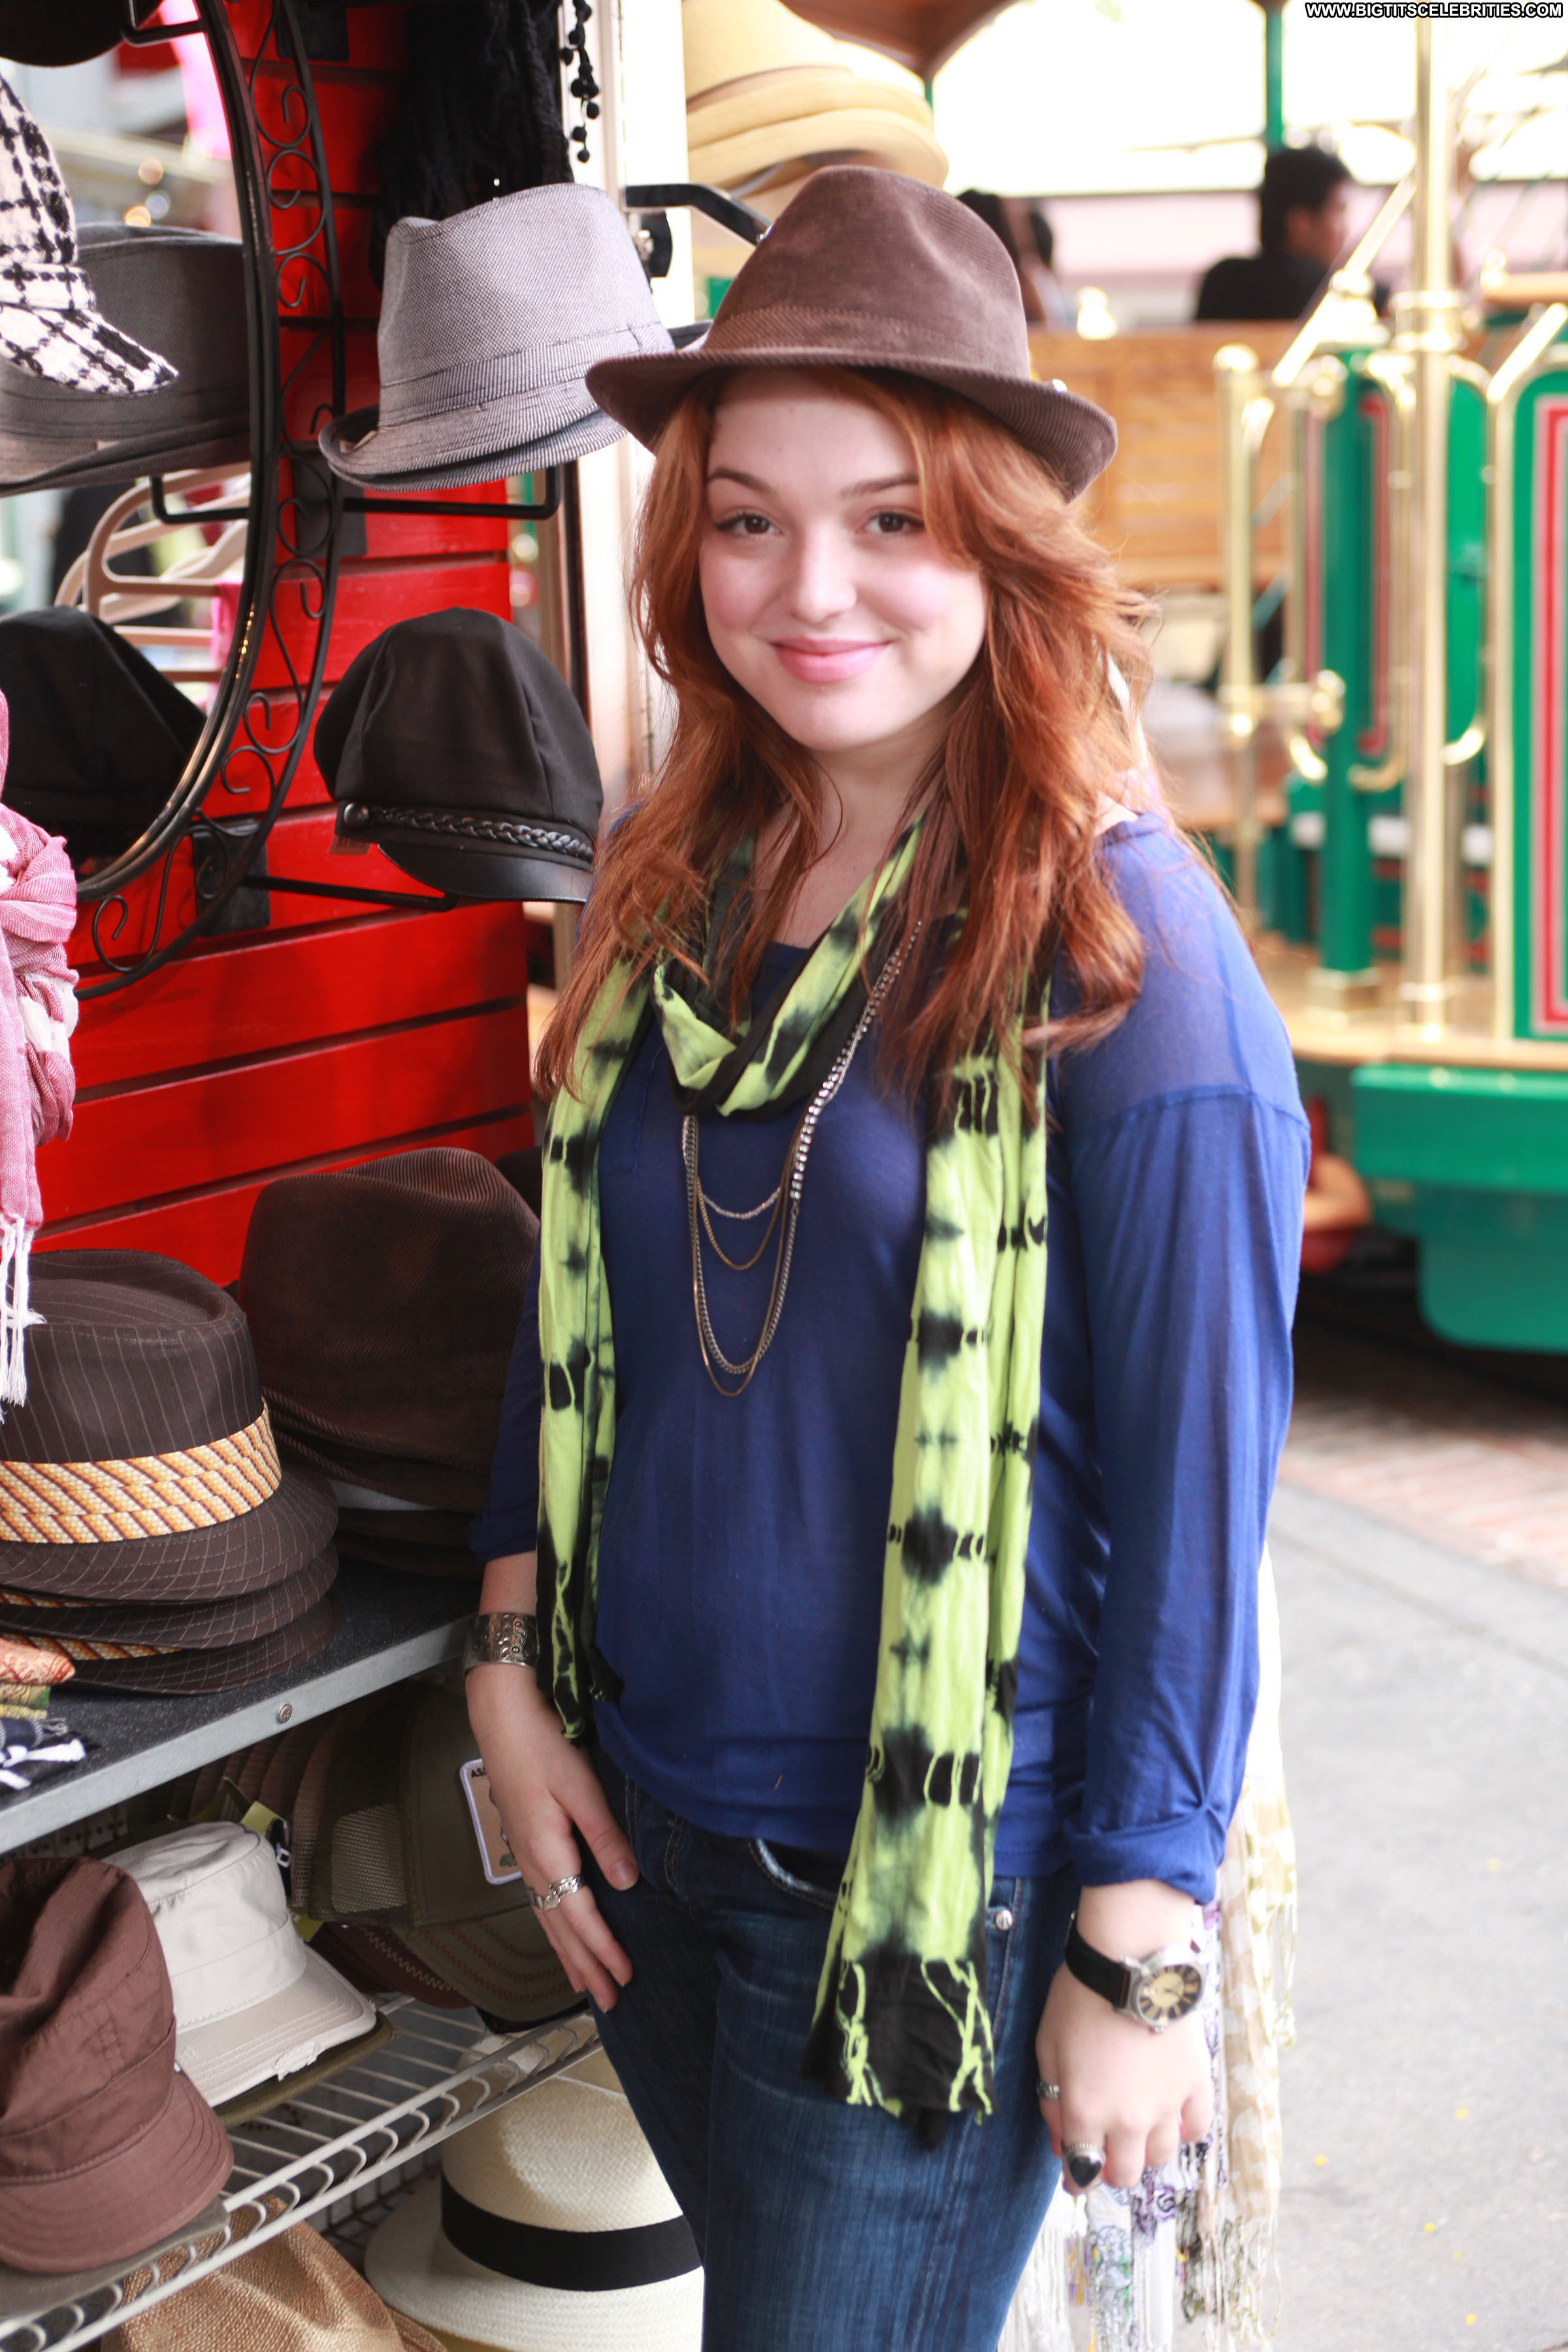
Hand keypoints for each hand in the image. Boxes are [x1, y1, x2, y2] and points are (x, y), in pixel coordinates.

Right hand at [467, 1660, 639, 2010]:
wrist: (500, 1716)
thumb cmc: (540, 1744)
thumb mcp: (581, 1786)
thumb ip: (605, 1836)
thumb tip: (627, 1882)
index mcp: (547, 1852)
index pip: (580, 1916)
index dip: (603, 1949)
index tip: (624, 1977)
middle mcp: (531, 1863)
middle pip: (560, 1929)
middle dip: (585, 1967)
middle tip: (608, 2001)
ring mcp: (524, 1856)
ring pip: (547, 1919)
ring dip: (568, 1955)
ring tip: (585, 1985)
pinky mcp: (525, 1845)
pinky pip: (540, 1901)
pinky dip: (554, 1929)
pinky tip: (561, 1935)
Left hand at [1034, 1882, 1212, 2192]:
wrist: (1131, 1961)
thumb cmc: (1078, 1999)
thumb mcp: (1047, 2048)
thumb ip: (1051, 2103)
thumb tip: (1060, 2145)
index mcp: (1087, 2112)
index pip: (1083, 2169)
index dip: (1077, 2178)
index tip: (1076, 2177)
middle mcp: (1129, 2120)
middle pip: (1126, 2173)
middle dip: (1111, 2168)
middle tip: (1106, 2149)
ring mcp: (1167, 2105)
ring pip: (1161, 2157)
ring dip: (1145, 2150)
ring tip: (1137, 2126)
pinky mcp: (1196, 2085)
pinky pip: (1197, 2128)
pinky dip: (1183, 2129)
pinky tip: (1171, 2114)